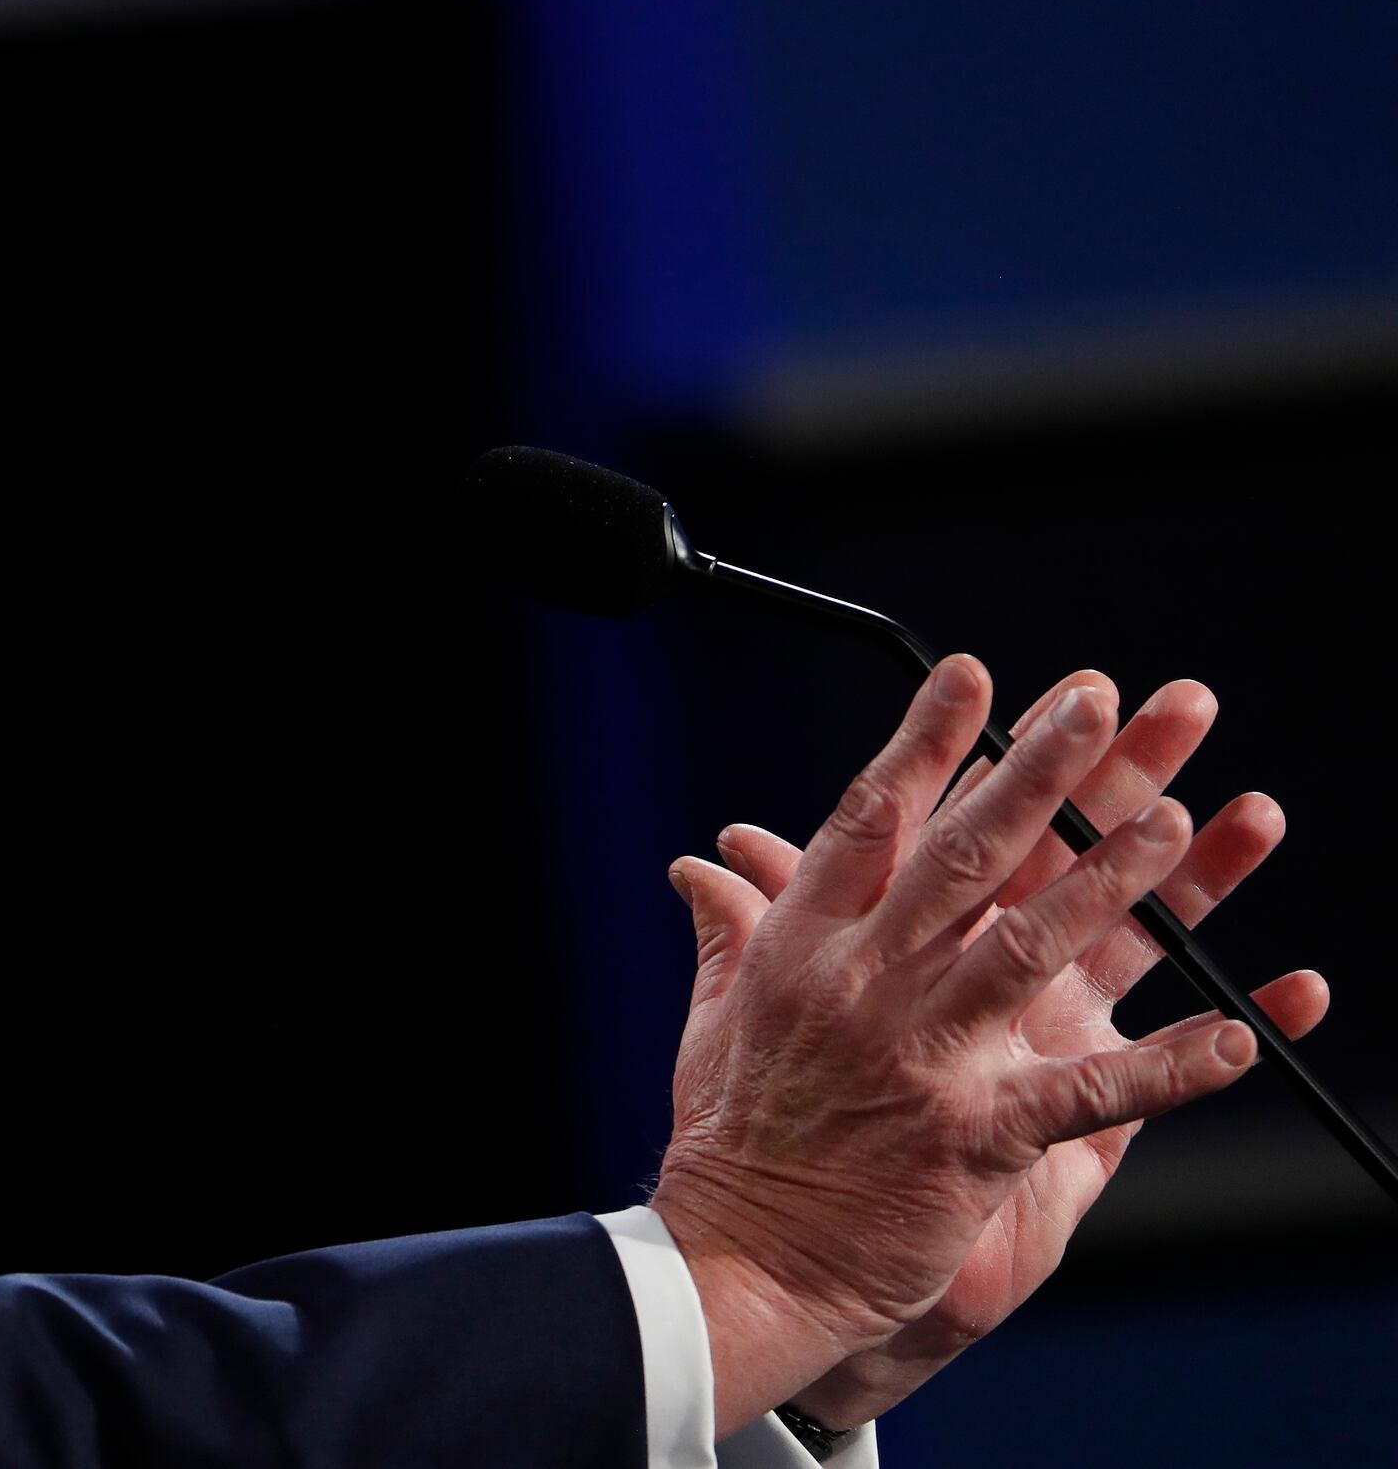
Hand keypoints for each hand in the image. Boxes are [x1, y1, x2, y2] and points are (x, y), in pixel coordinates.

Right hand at [710, 672, 1326, 1427]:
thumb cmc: (736, 1139)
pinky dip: (1170, 1066)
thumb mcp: (718, 1017)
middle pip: (964, 859)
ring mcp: (925, 1058)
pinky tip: (1239, 1033)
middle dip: (1037, 774)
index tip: (975, 674)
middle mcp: (864, 987)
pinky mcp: (978, 1138)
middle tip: (1099, 703)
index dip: (926, 743)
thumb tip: (700, 864)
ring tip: (1177, 819)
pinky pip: (1092, 1094)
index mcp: (804, 949)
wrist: (746, 1264)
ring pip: (1031, 947)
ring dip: (1111, 880)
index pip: (872, 822)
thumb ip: (730, 928)